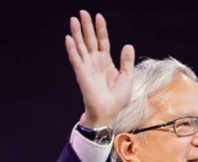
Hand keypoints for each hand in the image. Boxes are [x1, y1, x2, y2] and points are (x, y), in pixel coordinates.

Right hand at [65, 10, 134, 127]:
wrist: (109, 112)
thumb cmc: (117, 99)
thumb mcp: (127, 77)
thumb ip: (126, 61)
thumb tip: (128, 45)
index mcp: (106, 62)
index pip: (102, 41)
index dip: (101, 29)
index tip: (99, 16)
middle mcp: (95, 62)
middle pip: (90, 40)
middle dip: (86, 26)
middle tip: (82, 12)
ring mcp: (87, 67)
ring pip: (81, 46)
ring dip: (76, 33)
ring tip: (73, 19)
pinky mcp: (81, 74)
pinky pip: (75, 59)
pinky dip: (72, 49)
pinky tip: (69, 38)